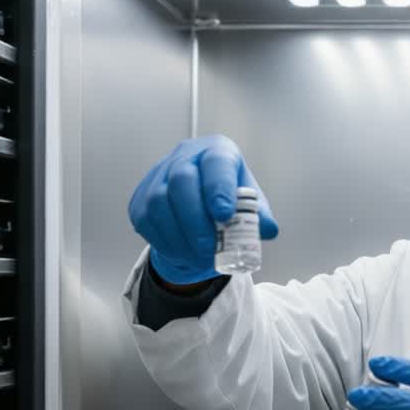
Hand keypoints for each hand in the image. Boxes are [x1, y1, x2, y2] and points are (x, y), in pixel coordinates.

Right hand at [128, 135, 278, 283]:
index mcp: (217, 151)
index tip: (225, 214)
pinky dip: (164, 242)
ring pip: (159, 202)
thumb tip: (268, 229)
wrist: (199, 206)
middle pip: (181, 180)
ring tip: (198, 258)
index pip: (216, 162)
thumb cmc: (229, 199)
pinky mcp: (140, 198)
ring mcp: (158, 175)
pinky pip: (145, 220)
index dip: (219, 187)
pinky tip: (181, 254)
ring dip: (179, 236)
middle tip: (209, 248)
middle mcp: (185, 156)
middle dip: (195, 219)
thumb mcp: (250, 204)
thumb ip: (259, 216)